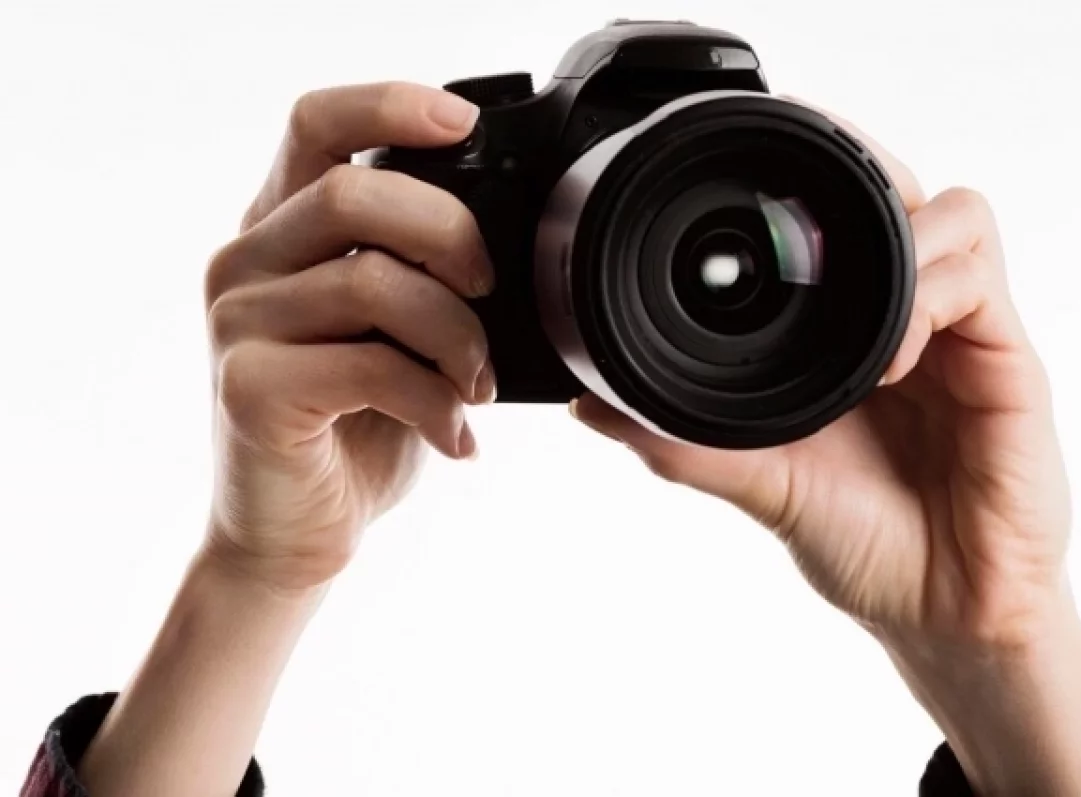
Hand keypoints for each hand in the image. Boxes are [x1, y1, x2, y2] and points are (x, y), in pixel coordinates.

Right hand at [203, 82, 494, 590]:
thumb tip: (501, 247)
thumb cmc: (354, 428)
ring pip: (374, 284)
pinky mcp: (250, 387)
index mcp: (281, 231)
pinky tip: (456, 437)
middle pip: (356, 195)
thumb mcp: (393, 335)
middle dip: (452, 236)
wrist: (296, 534)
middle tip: (489, 292)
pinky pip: (371, 366)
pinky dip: (436, 403)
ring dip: (457, 338)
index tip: (463, 126)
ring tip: (477, 385)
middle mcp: (246, 262)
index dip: (391, 106)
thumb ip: (416, 275)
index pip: (317, 124)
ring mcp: (239, 323)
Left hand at [570, 101, 1080, 795]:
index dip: (817, 181)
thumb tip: (592, 408)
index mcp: (860, 335)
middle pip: (908, 194)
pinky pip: (979, 286)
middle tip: (809, 218)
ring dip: (901, 245)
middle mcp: (916, 321)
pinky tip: (889, 365)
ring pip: (958, 217)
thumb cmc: (864, 544)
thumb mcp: (762, 482)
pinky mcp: (1010, 366)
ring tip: (859, 326)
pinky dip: (927, 302)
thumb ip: (686, 443)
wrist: (942, 615)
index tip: (759, 179)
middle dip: (863, 179)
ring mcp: (966, 337)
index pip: (853, 221)